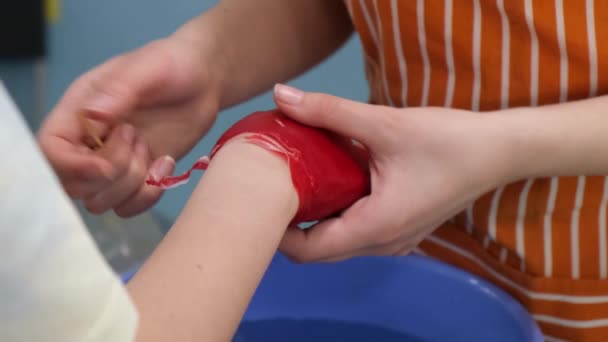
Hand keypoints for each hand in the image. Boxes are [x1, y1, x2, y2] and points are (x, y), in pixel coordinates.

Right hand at [38, 36, 222, 216]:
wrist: (204, 81)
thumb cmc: (173, 64)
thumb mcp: (149, 68)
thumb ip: (120, 90)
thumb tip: (92, 114)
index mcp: (79, 111)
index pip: (49, 150)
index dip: (71, 166)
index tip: (106, 163)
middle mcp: (89, 141)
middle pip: (72, 185)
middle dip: (110, 173)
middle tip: (138, 139)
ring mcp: (112, 162)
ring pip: (99, 202)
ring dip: (130, 183)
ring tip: (150, 149)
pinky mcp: (137, 176)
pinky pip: (127, 207)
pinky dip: (147, 196)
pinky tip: (164, 165)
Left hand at [273, 84, 517, 261]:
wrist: (499, 152)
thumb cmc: (448, 140)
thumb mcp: (384, 122)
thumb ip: (329, 111)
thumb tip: (282, 96)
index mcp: (376, 227)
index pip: (309, 251)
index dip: (277, 232)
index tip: (261, 198)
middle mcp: (383, 244)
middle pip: (320, 249)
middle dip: (291, 224)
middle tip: (274, 186)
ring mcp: (394, 240)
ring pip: (338, 241)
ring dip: (315, 217)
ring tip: (298, 180)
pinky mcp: (401, 229)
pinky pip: (357, 231)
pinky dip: (337, 212)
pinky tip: (331, 180)